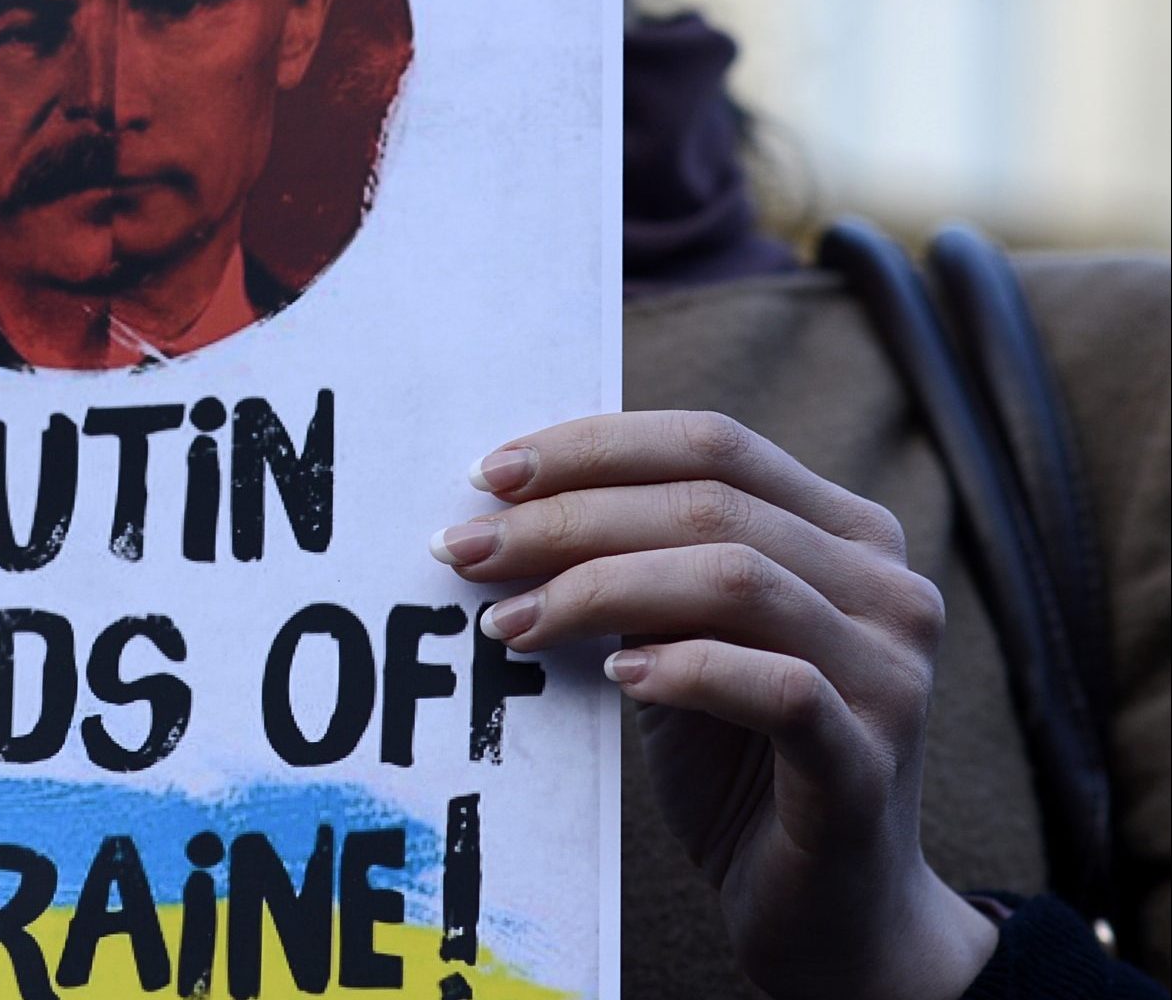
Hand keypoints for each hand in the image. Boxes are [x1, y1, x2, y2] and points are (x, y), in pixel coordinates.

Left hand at [431, 410, 997, 999]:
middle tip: (468, 547)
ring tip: (511, 621)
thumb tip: (507, 513)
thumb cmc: (741, 765)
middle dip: (569, 518)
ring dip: (600, 588)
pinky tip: (613, 676)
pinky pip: (777, 689)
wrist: (829, 913)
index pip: (714, 445)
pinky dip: (684, 669)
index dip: (595, 447)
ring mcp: (890, 673)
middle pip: (711, 505)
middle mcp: (886, 586)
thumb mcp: (682, 644)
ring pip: (736, 580)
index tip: (490, 474)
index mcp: (846, 533)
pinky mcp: (868, 762)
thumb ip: (637, 573)